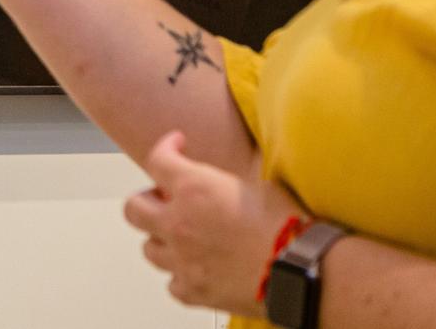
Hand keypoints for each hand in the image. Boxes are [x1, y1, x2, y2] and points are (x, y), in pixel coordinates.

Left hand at [124, 132, 304, 314]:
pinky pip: (172, 282)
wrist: (302, 270)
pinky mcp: (192, 290)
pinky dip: (181, 274)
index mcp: (193, 189)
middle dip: (147, 200)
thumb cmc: (288, 226)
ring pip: (148, 248)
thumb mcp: (254, 185)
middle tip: (166, 200)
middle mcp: (178, 223)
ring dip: (161, 238)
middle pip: (133, 208)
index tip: (176, 146)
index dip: (165, 148)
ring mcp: (182, 260)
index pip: (156, 159)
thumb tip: (219, 181)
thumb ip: (222, 183)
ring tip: (182, 235)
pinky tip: (197, 268)